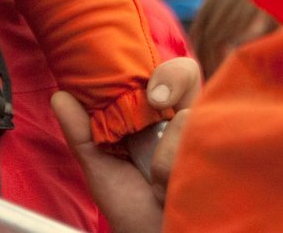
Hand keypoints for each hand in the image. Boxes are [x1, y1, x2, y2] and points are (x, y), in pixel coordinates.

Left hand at [51, 57, 200, 232]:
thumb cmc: (134, 211)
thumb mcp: (101, 169)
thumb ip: (82, 133)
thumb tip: (60, 94)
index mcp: (162, 117)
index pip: (169, 73)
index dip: (161, 72)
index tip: (147, 90)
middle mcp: (190, 122)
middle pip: (188, 73)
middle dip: (172, 77)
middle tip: (155, 101)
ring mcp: (208, 138)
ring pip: (191, 111)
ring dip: (165, 150)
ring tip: (158, 181)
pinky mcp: (223, 156)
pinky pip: (198, 141)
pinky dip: (174, 168)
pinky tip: (174, 189)